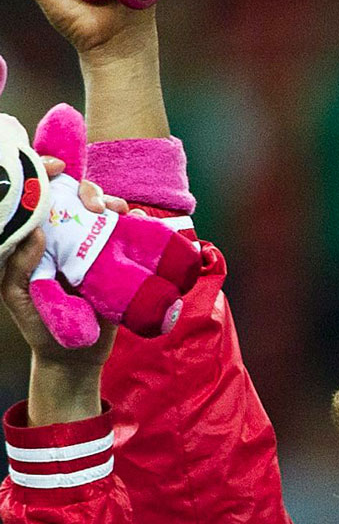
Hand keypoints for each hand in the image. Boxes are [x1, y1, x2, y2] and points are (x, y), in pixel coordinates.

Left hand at [1, 162, 119, 418]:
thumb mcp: (16, 295)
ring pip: (104, 210)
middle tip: (94, 204)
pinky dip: (137, 222)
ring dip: (112, 201)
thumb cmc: (39, 324)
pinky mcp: (117, 261)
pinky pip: (130, 235)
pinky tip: (137, 221)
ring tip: (117, 211)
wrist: (75, 355)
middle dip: (87, 188)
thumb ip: (18, 264)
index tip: (59, 168)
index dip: (48, 172)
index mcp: (37, 238)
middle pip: (76, 195)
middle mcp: (65, 236)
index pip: (42, 195)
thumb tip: (36, 232)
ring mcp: (92, 247)